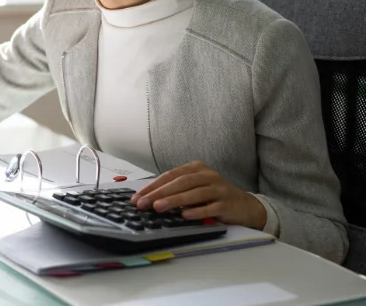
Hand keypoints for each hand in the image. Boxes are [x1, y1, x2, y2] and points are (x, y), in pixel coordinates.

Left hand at [131, 161, 267, 229]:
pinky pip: (210, 207)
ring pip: (193, 193)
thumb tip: (149, 200)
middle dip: (159, 193)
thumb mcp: (195, 189)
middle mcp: (208, 175)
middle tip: (143, 204)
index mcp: (197, 168)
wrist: (246, 207)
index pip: (170, 175)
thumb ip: (176, 191)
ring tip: (158, 208)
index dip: (153, 186)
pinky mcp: (227, 203)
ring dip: (174, 201)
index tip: (137, 198)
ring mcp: (219, 188)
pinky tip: (184, 215)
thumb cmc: (214, 197)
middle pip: (180, 183)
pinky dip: (197, 211)